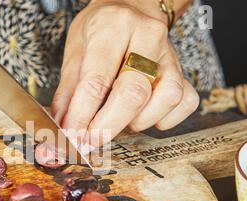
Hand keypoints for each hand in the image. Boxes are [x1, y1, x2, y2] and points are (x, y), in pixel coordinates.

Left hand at [51, 0, 198, 146]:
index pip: (97, 80)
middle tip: (90, 140)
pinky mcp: (184, 70)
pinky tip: (145, 115)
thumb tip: (62, 129)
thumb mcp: (75, 51)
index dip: (81, 116)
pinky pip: (184, 103)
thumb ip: (67, 93)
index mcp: (113, 26)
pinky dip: (165, 119)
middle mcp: (147, 36)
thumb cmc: (100, 32)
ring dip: (138, 122)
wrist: (132, 9)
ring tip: (118, 119)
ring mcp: (170, 54)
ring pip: (165, 99)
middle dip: (108, 126)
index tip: (72, 136)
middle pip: (133, 93)